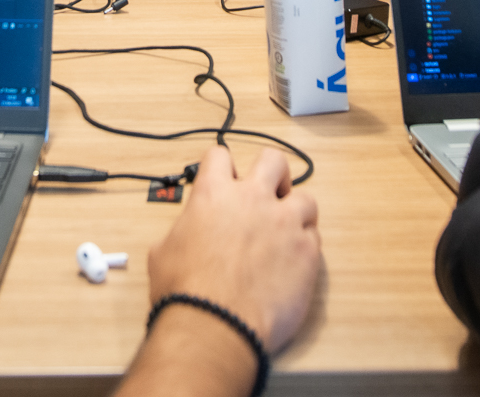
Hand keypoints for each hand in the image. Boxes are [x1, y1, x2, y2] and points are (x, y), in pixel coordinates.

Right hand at [147, 147, 320, 352]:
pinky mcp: (307, 253)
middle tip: (268, 194)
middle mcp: (253, 200)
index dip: (221, 166)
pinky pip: (315, 237)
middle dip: (272, 174)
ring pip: (306, 198)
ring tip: (286, 232)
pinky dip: (305, 246)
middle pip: (273, 160)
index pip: (220, 156)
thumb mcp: (165, 251)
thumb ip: (184, 230)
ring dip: (295, 212)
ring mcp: (285, 224)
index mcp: (214, 194)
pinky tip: (292, 262)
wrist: (215, 324)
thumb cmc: (186, 292)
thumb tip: (187, 235)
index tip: (225, 178)